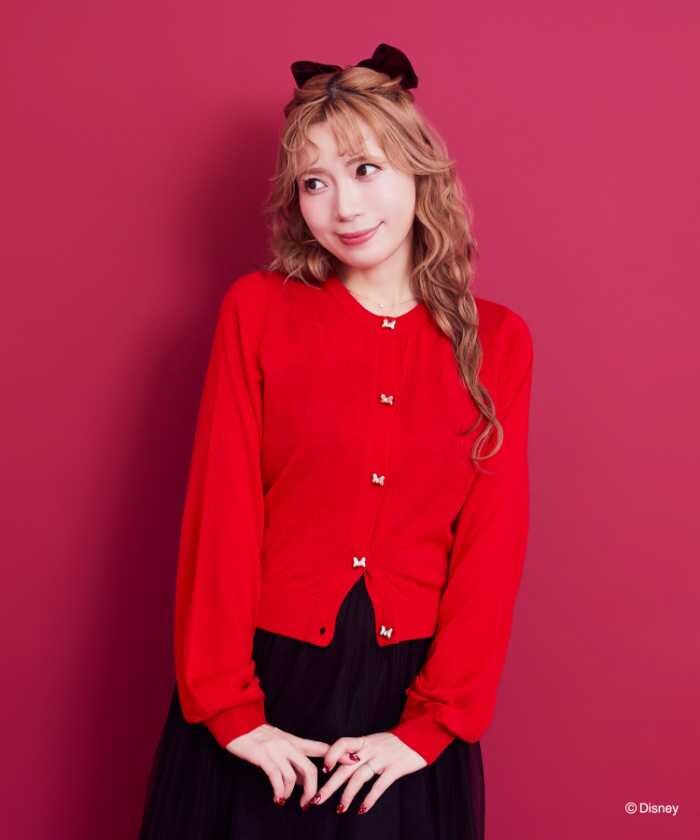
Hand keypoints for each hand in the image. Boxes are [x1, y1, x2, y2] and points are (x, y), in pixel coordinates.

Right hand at [225, 724, 329, 806]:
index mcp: (295, 741)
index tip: (353, 761)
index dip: (337, 755)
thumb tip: (302, 782)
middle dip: (312, 790)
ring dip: (291, 793)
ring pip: (293, 777)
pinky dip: (280, 791)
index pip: (321, 748)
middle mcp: (288, 745)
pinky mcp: (263, 756)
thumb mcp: (279, 744)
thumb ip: (293, 761)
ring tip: (286, 800)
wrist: (238, 724)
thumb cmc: (258, 736)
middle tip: (308, 803)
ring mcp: (276, 750)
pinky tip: (278, 798)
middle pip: (310, 769)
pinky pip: (276, 777)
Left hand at [307, 732, 426, 813]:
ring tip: (339, 809)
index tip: (323, 770)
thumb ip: (361, 752)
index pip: (343, 743)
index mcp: (365, 742)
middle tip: (317, 799)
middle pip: (346, 766)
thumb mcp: (376, 742)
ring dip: (347, 794)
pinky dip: (370, 798)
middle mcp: (371, 749)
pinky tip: (362, 809)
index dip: (331, 754)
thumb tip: (342, 764)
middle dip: (330, 784)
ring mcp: (383, 758)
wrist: (421, 736)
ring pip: (359, 777)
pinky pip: (380, 785)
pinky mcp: (395, 768)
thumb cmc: (396, 743)